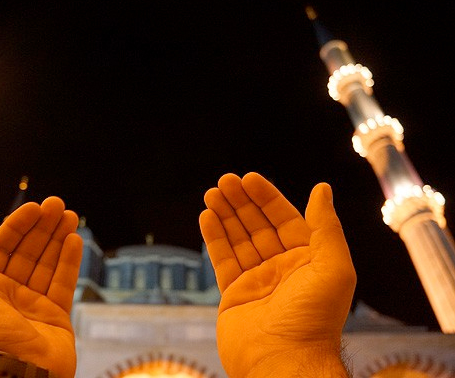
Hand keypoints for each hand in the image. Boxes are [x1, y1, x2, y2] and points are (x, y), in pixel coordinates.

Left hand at [0, 197, 82, 377]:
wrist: (13, 374)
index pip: (1, 247)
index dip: (17, 225)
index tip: (34, 207)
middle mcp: (7, 294)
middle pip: (28, 251)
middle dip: (42, 227)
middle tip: (57, 204)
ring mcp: (33, 305)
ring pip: (48, 263)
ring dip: (58, 238)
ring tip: (70, 215)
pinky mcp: (55, 316)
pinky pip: (63, 283)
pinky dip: (69, 261)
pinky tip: (74, 239)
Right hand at [199, 172, 355, 376]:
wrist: (284, 363)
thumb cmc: (314, 319)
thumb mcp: (332, 268)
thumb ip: (326, 227)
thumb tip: (322, 189)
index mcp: (307, 260)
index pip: (285, 220)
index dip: (267, 198)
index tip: (249, 179)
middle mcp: (281, 268)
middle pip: (257, 226)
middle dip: (241, 202)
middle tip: (224, 181)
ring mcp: (256, 281)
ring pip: (237, 239)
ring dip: (225, 215)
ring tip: (212, 193)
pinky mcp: (234, 295)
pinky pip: (223, 260)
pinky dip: (214, 238)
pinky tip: (206, 217)